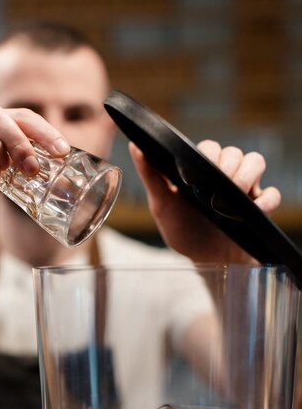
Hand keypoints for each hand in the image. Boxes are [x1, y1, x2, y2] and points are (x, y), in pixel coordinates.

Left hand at [129, 139, 280, 263]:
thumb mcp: (162, 206)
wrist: (205, 262)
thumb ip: (151, 177)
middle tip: (215, 185)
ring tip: (234, 191)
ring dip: (247, 174)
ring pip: (255, 161)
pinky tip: (254, 210)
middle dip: (225, 164)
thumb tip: (135, 146)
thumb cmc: (183, 231)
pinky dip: (266, 200)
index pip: (208, 148)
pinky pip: (272, 195)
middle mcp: (224, 176)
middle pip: (233, 152)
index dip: (205, 154)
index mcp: (201, 172)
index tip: (194, 173)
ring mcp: (243, 190)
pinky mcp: (259, 208)